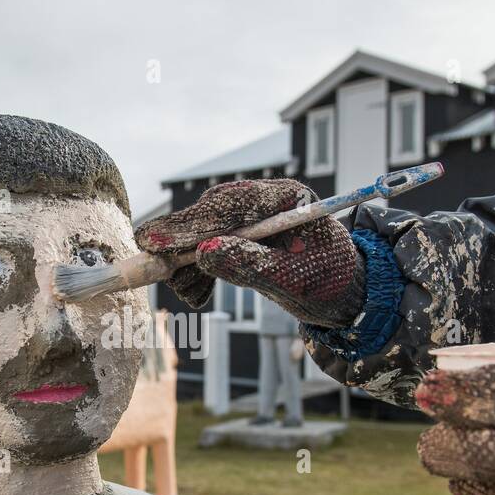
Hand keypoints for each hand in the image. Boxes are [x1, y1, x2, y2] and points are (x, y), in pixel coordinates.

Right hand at [134, 179, 364, 328]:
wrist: (342, 295)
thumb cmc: (328, 284)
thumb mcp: (295, 281)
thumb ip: (251, 266)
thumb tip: (203, 253)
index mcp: (287, 198)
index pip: (231, 203)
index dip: (190, 223)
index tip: (155, 239)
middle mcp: (265, 200)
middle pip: (209, 212)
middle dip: (180, 242)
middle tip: (151, 265)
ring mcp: (250, 217)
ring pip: (202, 230)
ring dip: (186, 262)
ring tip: (191, 294)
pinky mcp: (240, 234)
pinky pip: (206, 245)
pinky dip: (195, 269)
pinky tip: (197, 292)